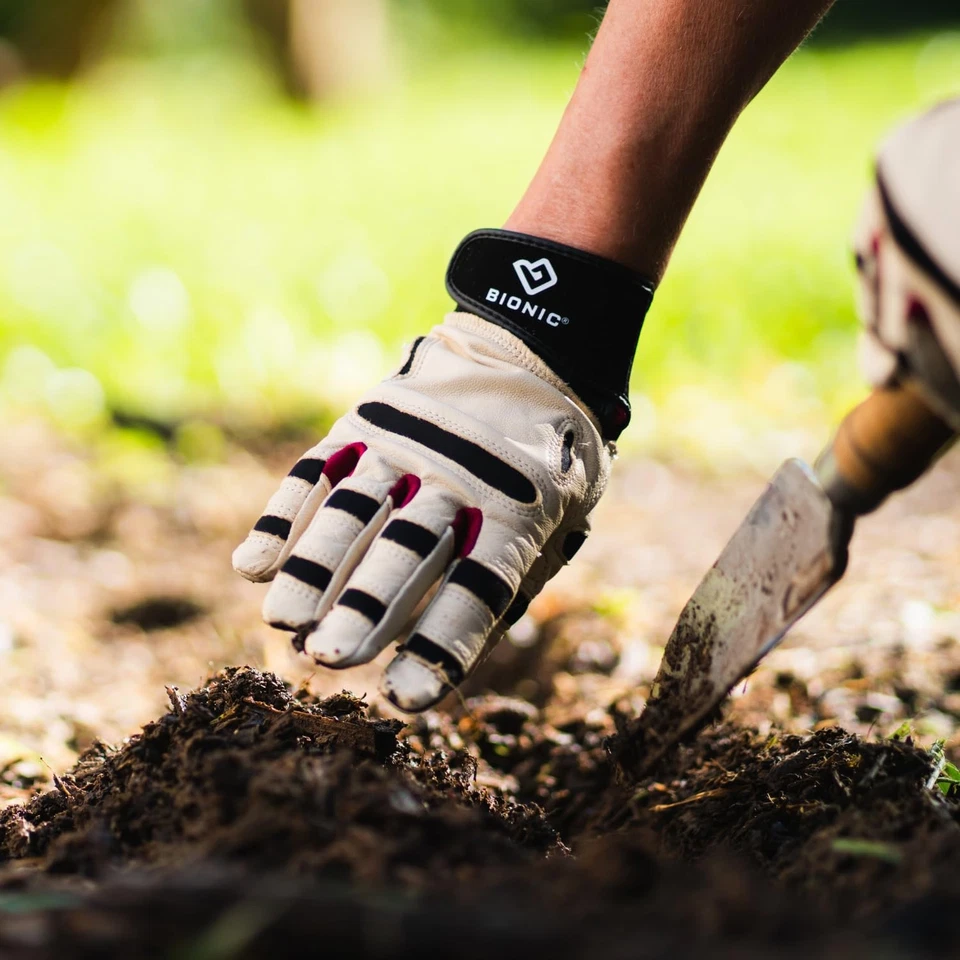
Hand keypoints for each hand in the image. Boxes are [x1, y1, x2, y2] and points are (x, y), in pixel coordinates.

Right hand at [233, 311, 610, 711]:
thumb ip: (512, 579)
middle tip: (330, 658)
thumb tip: (446, 653)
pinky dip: (282, 515)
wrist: (534, 354)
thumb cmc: (551, 461)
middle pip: (408, 548)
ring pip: (353, 510)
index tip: (405, 696)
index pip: (479, 586)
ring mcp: (407, 445)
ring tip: (284, 620)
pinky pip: (316, 469)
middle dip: (368, 605)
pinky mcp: (366, 423)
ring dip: (315, 565)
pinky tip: (251, 566)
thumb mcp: (564, 518)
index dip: (442, 641)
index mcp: (520, 506)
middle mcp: (458, 475)